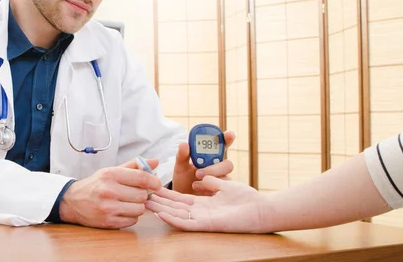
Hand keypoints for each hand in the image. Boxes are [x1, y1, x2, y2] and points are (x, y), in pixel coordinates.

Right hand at [59, 158, 161, 228]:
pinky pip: (132, 220)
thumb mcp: (111, 170)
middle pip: (143, 195)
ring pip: (139, 209)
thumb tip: (155, 162)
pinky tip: (122, 211)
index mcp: (110, 174)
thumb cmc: (95, 185)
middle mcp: (109, 190)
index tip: (156, 183)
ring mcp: (108, 208)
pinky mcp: (108, 222)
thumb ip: (134, 166)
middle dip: (142, 195)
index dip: (154, 181)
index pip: (141, 177)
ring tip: (128, 202)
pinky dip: (131, 216)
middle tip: (135, 193)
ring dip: (137, 206)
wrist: (72, 201)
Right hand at [145, 176, 269, 232]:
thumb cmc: (246, 198)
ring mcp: (203, 219)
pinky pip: (186, 224)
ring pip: (176, 215)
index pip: (179, 199)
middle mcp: (200, 212)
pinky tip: (161, 214)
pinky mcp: (207, 224)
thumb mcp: (224, 184)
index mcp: (204, 204)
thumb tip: (198, 177)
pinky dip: (173, 220)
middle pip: (174, 207)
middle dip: (158, 202)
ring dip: (161, 210)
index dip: (166, 194)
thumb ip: (210, 180)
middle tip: (141, 197)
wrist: (261, 209)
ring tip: (145, 205)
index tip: (152, 188)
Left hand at [172, 131, 234, 194]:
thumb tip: (184, 144)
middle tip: (198, 172)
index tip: (229, 134)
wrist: (181, 196)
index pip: (222, 145)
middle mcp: (218, 167)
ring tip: (194, 183)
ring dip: (211, 179)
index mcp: (210, 156)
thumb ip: (182, 155)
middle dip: (215, 168)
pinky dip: (209, 189)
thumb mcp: (180, 166)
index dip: (228, 139)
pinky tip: (199, 191)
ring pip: (226, 178)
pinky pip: (222, 191)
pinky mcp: (220, 193)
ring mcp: (221, 181)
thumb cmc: (183, 178)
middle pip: (227, 164)